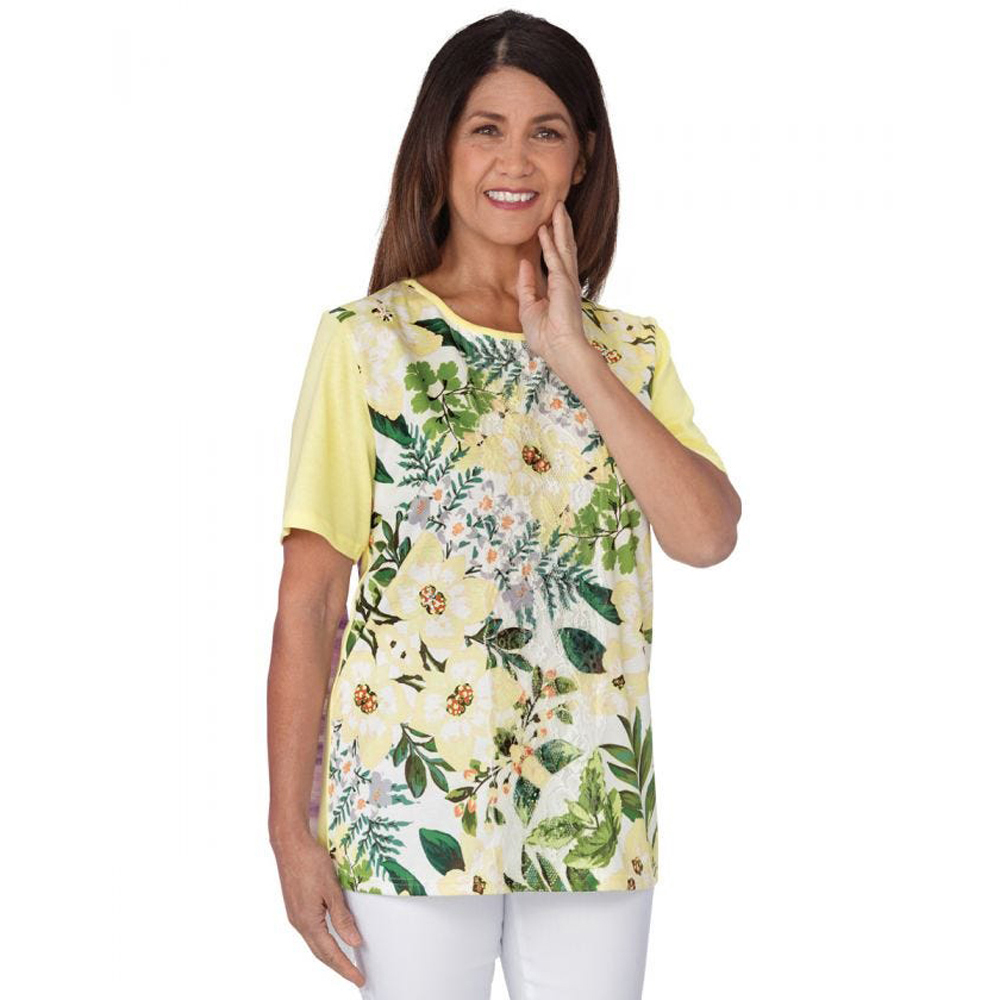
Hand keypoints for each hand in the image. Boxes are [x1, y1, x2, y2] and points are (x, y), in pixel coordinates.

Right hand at [272, 829, 365, 987]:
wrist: (289, 844)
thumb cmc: (310, 861)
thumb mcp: (331, 889)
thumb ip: (342, 917)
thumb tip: (354, 942)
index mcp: (308, 921)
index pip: (330, 953)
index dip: (346, 967)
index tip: (359, 979)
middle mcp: (299, 922)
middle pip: (321, 953)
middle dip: (339, 966)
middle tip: (357, 975)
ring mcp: (296, 915)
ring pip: (315, 943)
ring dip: (330, 954)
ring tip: (347, 962)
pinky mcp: (296, 906)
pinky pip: (311, 931)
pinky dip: (323, 941)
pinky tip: (332, 938)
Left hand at [516, 200, 589, 367]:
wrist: (559, 350)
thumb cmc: (546, 336)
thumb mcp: (528, 307)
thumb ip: (526, 284)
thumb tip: (523, 263)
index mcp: (559, 287)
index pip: (557, 258)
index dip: (553, 240)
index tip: (548, 224)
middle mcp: (566, 281)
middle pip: (564, 247)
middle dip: (561, 226)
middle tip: (558, 206)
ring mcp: (567, 282)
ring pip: (564, 247)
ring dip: (560, 227)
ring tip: (558, 208)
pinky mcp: (564, 285)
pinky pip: (555, 260)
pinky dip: (550, 243)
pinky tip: (546, 229)